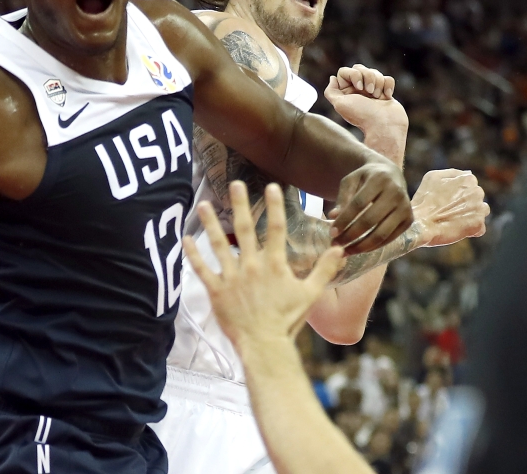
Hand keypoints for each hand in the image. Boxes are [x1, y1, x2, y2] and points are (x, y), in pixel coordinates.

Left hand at [184, 181, 343, 348]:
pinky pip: (201, 269)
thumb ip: (324, 270)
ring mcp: (232, 277)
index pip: (275, 229)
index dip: (274, 206)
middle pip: (244, 229)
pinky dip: (193, 253)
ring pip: (219, 244)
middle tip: (234, 183)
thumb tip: (341, 249)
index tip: (272, 187)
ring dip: (210, 223)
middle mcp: (251, 266)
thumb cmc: (287, 321)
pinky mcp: (216, 290)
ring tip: (204, 204)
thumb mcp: (311, 295)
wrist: (264, 344)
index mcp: (274, 265)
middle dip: (239, 204)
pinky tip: (186, 238)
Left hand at [325, 65, 406, 132]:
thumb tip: (332, 78)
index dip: (353, 75)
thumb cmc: (362, 115)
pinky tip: (386, 97)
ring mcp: (372, 91)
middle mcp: (358, 91)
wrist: (384, 125)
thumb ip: (331, 91)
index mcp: (345, 92)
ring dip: (377, 83)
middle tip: (369, 92)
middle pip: (360, 68)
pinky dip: (388, 86)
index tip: (358, 87)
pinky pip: (388, 79)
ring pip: (374, 72)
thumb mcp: (340, 104)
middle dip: (367, 77)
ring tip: (377, 97)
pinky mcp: (386, 93)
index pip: (344, 71)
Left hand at [330, 161, 412, 253]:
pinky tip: (359, 249)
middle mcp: (396, 193)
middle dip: (350, 235)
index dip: (344, 220)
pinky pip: (389, 238)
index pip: (358, 204)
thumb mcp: (351, 180)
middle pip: (370, 220)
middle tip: (335, 244)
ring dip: (361, 246)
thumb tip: (332, 217)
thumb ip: (343, 197)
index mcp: (379, 179)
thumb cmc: (366, 178)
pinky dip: (373, 246)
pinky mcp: (409, 220)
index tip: (332, 233)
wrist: (391, 174)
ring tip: (345, 251)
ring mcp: (405, 208)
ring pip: (381, 233)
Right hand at [411, 169, 488, 246]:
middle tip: (449, 211)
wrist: (421, 224)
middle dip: (466, 204)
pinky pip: (478, 228)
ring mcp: (479, 208)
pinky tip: (455, 229)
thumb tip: (465, 174)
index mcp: (468, 179)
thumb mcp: (433, 177)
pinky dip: (470, 230)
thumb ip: (452, 174)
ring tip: (453, 220)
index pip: (470, 186)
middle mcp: (477, 192)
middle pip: (476, 198)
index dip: (458, 194)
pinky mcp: (478, 224)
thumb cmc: (424, 201)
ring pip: (480, 212)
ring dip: (470, 216)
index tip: (447, 201)